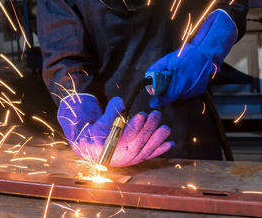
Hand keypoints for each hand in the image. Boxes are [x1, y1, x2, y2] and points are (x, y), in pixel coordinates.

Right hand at [57, 94, 173, 166]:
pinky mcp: (135, 160)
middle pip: (137, 143)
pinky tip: (169, 143)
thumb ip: (110, 112)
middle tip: (156, 115)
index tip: (142, 115)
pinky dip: (160, 150)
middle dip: (149, 129)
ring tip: (165, 128)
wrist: (92, 150)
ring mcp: (129, 160)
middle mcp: (120, 158)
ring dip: (157, 139)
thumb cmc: (95, 135)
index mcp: (108, 149)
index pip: (124, 138)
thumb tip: (121, 102)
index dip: (134, 127)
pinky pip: (149, 155)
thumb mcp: (98, 122)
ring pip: (145, 150)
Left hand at [147, 10, 236, 107]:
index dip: (159, 101)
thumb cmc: (186, 56)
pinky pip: (188, 93)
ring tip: (177, 78)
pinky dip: (184, 88)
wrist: (204, 53)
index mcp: (179, 84)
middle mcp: (188, 90)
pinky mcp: (201, 90)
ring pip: (181, 95)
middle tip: (166, 82)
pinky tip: (185, 78)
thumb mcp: (168, 60)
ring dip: (177, 90)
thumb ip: (156, 69)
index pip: (168, 98)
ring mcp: (196, 91)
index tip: (153, 102)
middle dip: (168, 92)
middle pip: (174, 97)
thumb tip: (148, 77)